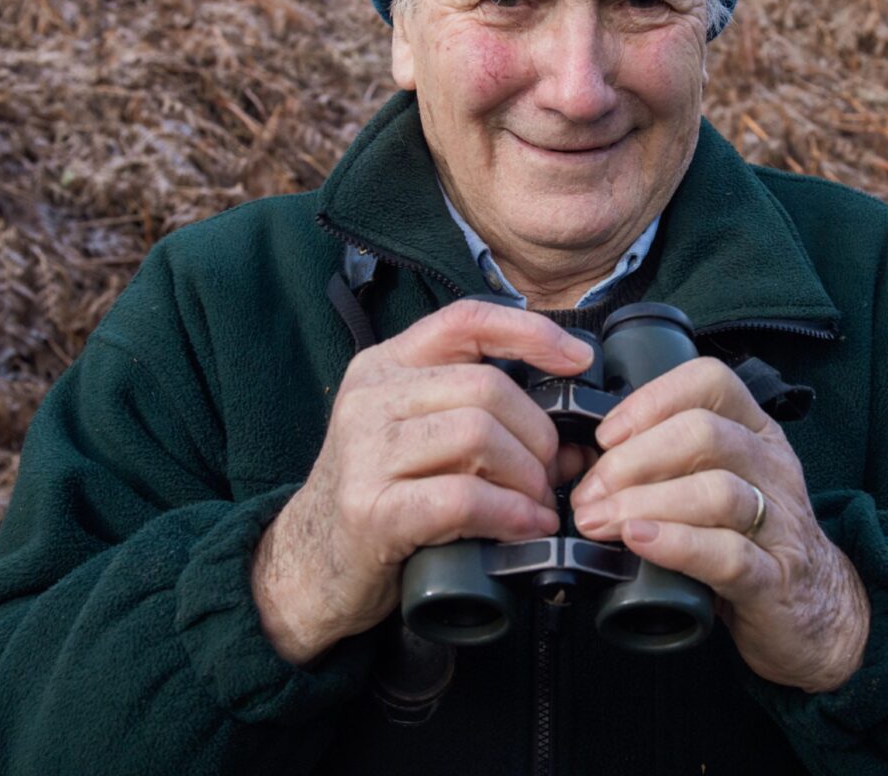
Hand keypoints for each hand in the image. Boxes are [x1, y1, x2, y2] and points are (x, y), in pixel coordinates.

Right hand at [252, 300, 594, 665]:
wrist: (307, 567)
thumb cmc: (379, 498)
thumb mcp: (419, 441)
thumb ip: (483, 424)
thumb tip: (573, 446)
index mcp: (386, 366)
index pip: (466, 320)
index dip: (531, 333)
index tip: (580, 359)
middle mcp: (370, 397)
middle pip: (486, 387)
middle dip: (537, 434)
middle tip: (550, 475)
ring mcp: (365, 452)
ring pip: (479, 435)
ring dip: (527, 477)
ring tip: (536, 505)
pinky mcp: (370, 510)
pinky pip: (462, 498)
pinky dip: (509, 514)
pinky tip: (525, 528)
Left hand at [569, 357, 869, 691]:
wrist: (816, 615)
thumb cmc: (748, 541)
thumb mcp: (715, 484)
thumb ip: (667, 464)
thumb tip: (585, 462)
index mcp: (754, 432)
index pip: (710, 382)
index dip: (651, 399)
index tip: (606, 434)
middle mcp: (771, 467)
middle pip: (704, 434)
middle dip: (633, 459)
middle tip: (588, 493)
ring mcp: (779, 524)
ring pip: (716, 490)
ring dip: (644, 502)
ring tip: (600, 521)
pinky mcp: (773, 579)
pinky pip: (729, 554)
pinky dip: (677, 544)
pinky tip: (639, 542)